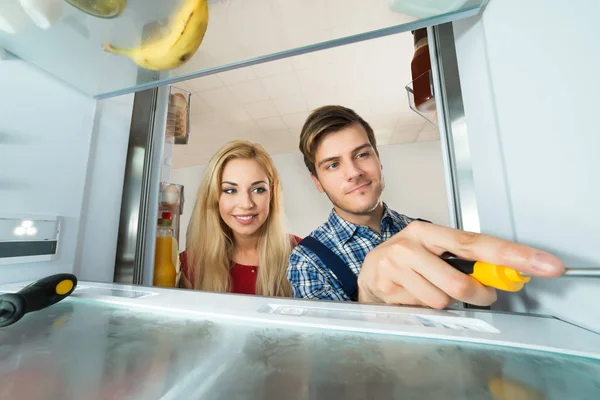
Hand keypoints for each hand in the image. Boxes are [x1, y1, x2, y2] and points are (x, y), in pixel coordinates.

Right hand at [357, 221, 564, 307]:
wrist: (370, 271)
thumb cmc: (408, 260)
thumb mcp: (435, 251)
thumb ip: (465, 260)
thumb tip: (503, 275)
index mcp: (428, 231)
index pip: (476, 243)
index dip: (512, 255)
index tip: (543, 264)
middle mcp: (410, 244)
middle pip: (459, 283)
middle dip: (478, 296)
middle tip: (481, 295)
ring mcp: (395, 265)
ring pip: (441, 300)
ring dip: (445, 302)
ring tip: (429, 289)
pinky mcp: (386, 286)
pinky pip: (422, 308)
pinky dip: (424, 307)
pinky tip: (412, 294)